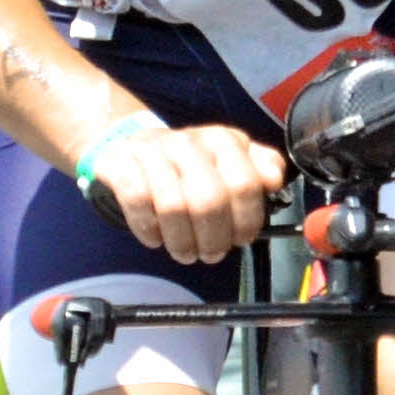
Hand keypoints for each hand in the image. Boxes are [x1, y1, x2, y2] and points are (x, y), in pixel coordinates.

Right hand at [79, 118, 286, 265]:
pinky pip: (138, 205)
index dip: (247, 221)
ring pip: (173, 208)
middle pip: (209, 202)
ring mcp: (152, 152)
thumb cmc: (192, 164)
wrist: (135, 145)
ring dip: (182, 243)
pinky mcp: (120, 165)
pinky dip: (149, 232)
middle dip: (214, 240)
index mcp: (223, 140)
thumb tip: (274, 180)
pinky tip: (156, 239)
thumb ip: (260, 168)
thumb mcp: (231, 161)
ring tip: (186, 253)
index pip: (245, 185)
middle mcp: (189, 142)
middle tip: (211, 254)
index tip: (241, 238)